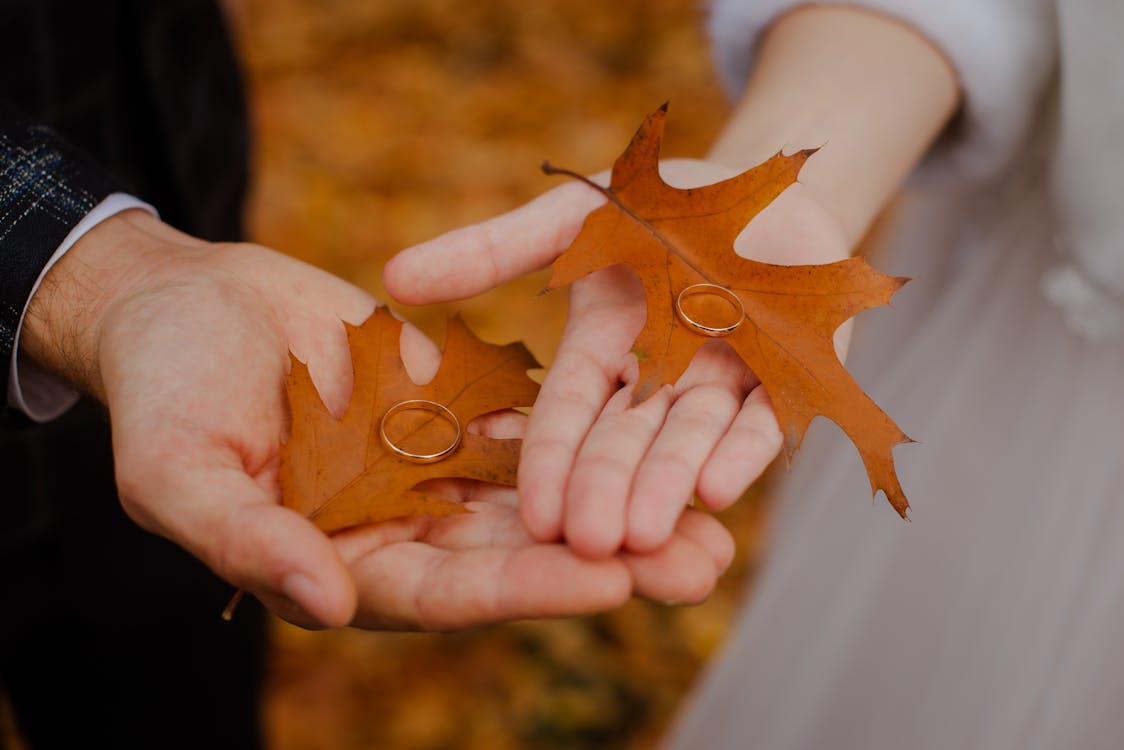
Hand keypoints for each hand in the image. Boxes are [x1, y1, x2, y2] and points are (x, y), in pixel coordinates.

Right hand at [22, 209, 731, 628]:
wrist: (184, 306)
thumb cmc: (162, 391)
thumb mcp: (179, 470)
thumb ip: (246, 538)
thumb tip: (323, 602)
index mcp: (345, 564)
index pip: (443, 593)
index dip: (522, 592)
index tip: (604, 583)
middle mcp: (406, 527)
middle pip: (518, 557)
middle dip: (607, 561)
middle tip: (696, 569)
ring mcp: (438, 467)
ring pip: (544, 495)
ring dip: (623, 503)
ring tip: (714, 520)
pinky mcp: (460, 405)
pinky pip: (537, 421)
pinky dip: (596, 429)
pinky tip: (665, 430)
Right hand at [384, 159, 851, 558]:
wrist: (764, 187)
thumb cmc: (659, 202)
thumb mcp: (570, 220)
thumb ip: (493, 250)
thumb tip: (392, 277)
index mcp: (600, 354)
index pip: (565, 416)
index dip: (548, 463)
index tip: (531, 515)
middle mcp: (656, 381)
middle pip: (624, 443)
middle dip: (604, 493)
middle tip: (584, 545)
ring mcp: (722, 384)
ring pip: (686, 443)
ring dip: (664, 489)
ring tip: (641, 539)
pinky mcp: (787, 382)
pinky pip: (761, 421)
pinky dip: (739, 454)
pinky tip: (716, 492)